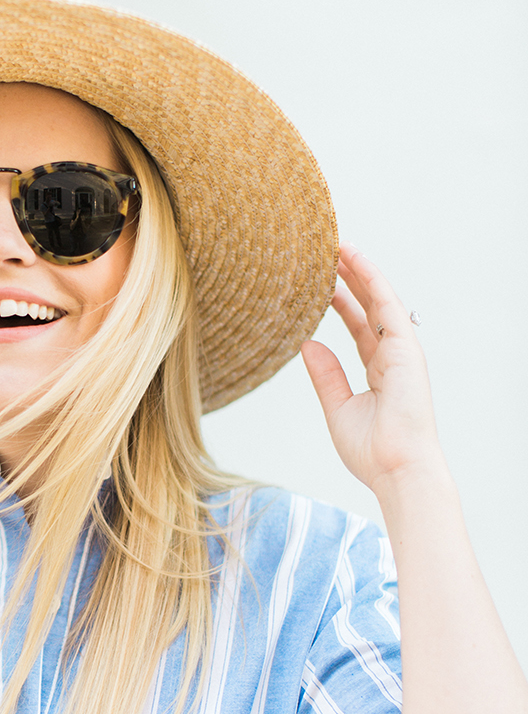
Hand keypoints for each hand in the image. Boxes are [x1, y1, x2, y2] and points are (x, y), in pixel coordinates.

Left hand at [300, 244, 440, 494]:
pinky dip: (371, 280)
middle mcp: (393, 356)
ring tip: (337, 245)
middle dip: (350, 279)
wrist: (396, 468)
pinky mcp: (406, 349)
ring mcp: (402, 351)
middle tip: (328, 254)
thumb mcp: (338, 408)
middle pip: (370, 308)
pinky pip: (387, 305)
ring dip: (359, 271)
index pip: (359, 327)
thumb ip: (326, 375)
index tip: (323, 284)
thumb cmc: (371, 450)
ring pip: (379, 300)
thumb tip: (306, 344)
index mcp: (379, 371)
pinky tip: (354, 259)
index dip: (342, 303)